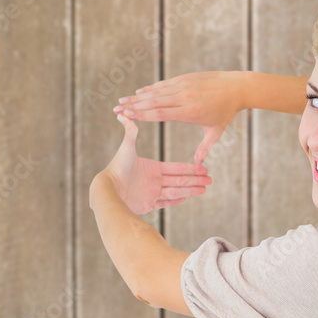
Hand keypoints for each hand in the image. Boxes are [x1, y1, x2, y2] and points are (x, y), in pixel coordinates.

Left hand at [92, 112, 211, 214]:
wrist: (107, 189)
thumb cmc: (116, 167)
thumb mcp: (127, 148)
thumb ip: (131, 131)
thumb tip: (125, 112)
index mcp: (153, 168)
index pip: (176, 168)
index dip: (190, 168)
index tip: (203, 168)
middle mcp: (154, 180)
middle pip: (179, 180)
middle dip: (195, 180)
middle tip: (210, 180)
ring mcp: (151, 193)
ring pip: (176, 191)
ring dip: (191, 190)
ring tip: (204, 189)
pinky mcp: (147, 204)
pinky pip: (165, 203)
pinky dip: (175, 201)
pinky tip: (186, 198)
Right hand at [113, 70, 244, 164]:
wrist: (236, 87)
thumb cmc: (226, 112)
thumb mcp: (215, 132)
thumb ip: (204, 148)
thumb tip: (198, 166)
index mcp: (189, 111)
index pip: (160, 114)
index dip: (141, 115)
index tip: (126, 115)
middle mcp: (184, 97)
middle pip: (153, 102)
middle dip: (133, 105)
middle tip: (116, 107)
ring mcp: (184, 85)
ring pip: (156, 92)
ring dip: (138, 96)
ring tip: (123, 100)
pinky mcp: (185, 78)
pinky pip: (164, 85)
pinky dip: (151, 89)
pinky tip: (140, 93)